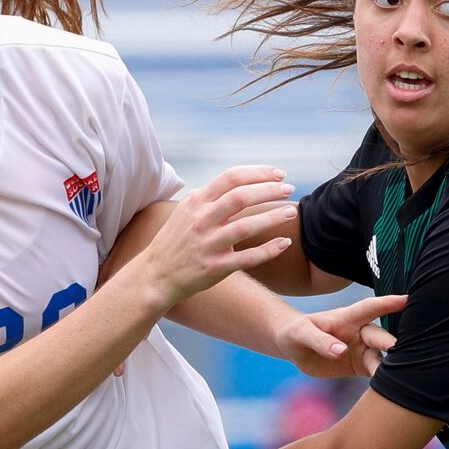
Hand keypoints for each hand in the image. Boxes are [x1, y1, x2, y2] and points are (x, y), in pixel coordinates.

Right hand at [136, 165, 298, 309]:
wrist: (156, 275)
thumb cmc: (176, 241)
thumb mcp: (187, 211)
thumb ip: (211, 197)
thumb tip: (239, 182)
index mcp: (197, 202)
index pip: (231, 177)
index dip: (259, 173)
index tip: (279, 175)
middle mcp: (201, 220)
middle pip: (241, 197)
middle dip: (269, 190)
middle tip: (290, 190)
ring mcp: (207, 244)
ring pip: (246, 226)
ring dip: (273, 217)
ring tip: (292, 212)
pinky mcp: (214, 268)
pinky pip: (247, 258)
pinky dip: (268, 250)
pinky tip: (285, 243)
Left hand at [272, 292, 408, 378]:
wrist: (294, 347)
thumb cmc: (297, 332)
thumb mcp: (302, 334)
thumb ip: (321, 341)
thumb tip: (341, 352)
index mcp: (347, 318)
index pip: (370, 308)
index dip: (387, 303)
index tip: (406, 300)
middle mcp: (359, 333)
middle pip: (378, 336)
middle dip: (389, 342)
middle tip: (397, 349)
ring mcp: (361, 350)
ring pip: (380, 357)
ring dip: (387, 365)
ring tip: (396, 376)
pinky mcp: (359, 366)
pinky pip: (373, 372)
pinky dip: (381, 378)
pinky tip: (388, 387)